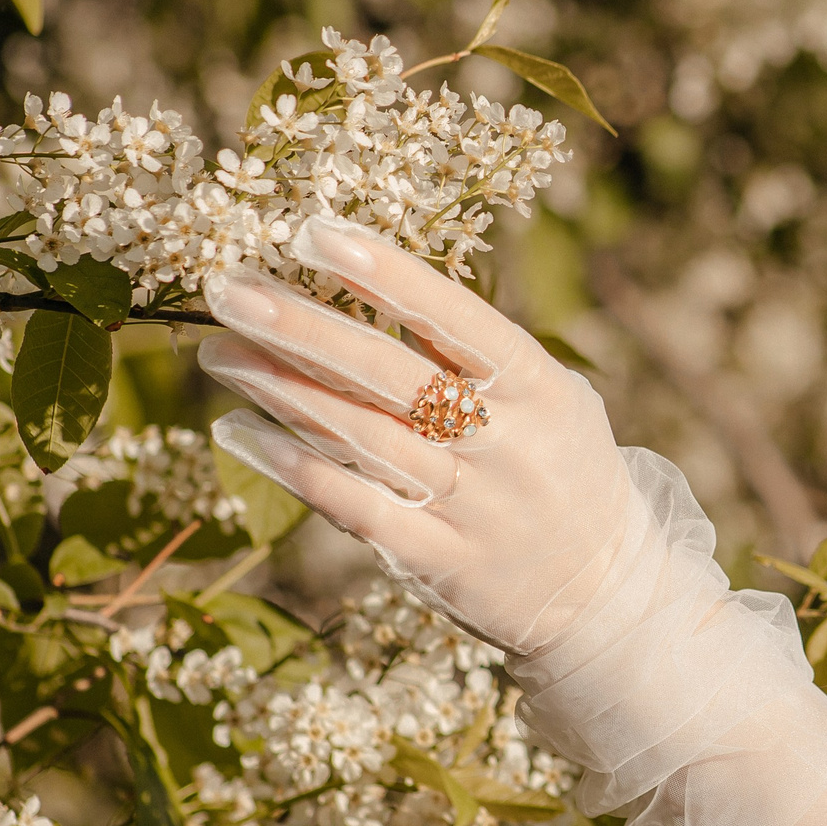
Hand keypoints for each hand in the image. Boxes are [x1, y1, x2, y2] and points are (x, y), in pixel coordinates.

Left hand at [195, 216, 640, 655]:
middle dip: (301, 326)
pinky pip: (356, 508)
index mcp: (539, 387)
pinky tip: (240, 433)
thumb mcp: (551, 397)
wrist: (607, 592)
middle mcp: (506, 444)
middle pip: (390, 374)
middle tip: (227, 289)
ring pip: (362, 438)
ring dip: (280, 389)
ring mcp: (472, 507)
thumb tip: (374, 279)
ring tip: (219, 352)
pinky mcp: (439, 561)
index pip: (456, 317)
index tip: (311, 233)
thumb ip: (477, 353)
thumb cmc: (562, 467)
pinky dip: (294, 468)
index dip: (384, 273)